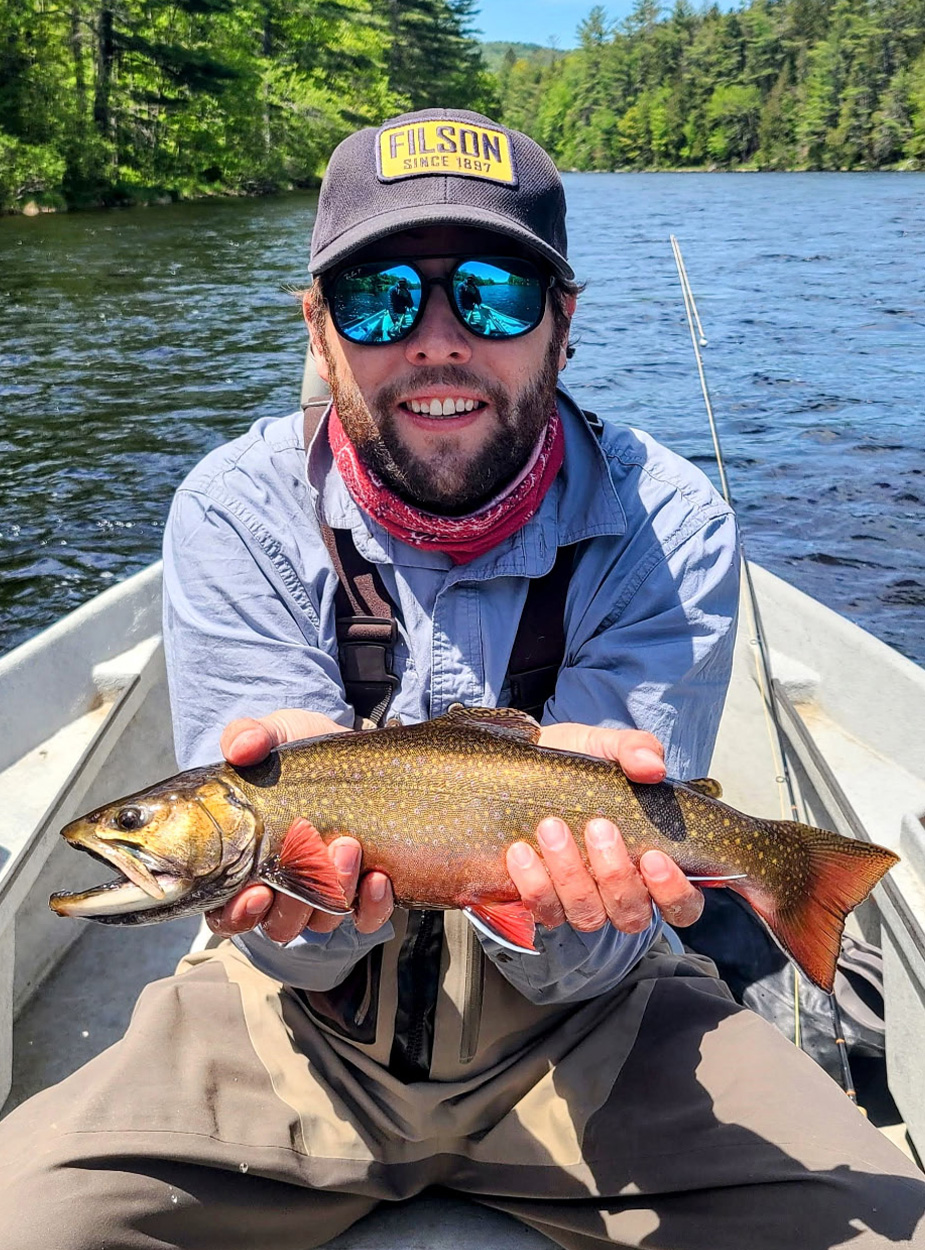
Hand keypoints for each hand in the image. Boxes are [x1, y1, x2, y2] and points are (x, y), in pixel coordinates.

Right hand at [206, 709, 393, 941]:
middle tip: (315, 848)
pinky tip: (379, 877)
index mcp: (245, 866)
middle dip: (295, 899)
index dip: (237, 913)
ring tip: (349, 846)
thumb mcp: (275, 734)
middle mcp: (283, 890)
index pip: (228, 913)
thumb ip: (249, 736)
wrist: (356, 754)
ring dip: (336, 891)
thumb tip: (240, 747)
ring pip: (323, 922)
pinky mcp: (365, 892)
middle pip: (279, 924)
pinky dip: (373, 905)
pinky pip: (368, 918)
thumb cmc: (303, 754)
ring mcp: (324, 894)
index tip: (256, 891)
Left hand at [509, 723, 703, 933]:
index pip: (682, 904)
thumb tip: (652, 766)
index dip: (673, 892)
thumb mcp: (608, 747)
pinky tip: (521, 851)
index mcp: (653, 865)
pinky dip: (533, 884)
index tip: (654, 857)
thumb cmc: (580, 766)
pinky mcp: (544, 901)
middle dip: (614, 873)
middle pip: (632, 914)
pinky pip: (543, 910)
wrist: (529, 763)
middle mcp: (621, 893)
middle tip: (598, 827)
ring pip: (587, 914)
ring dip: (569, 874)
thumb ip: (637, 750)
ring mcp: (582, 902)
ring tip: (551, 828)